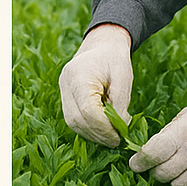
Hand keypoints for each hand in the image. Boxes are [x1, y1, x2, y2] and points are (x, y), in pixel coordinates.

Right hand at [59, 24, 132, 146]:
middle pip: (77, 120)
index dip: (104, 127)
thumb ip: (120, 102)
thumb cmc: (114, 59)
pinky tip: (103, 130)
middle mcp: (65, 85)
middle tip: (117, 141)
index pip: (88, 110)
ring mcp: (63, 92)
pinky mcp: (65, 98)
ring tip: (112, 137)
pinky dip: (88, 128)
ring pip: (73, 123)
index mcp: (78, 76)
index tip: (120, 135)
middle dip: (98, 134)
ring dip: (93, 134)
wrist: (102, 45)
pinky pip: (74, 119)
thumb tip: (119, 128)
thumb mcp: (123, 76)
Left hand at [129, 91, 186, 185]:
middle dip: (155, 171)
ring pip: (177, 185)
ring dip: (173, 179)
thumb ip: (165, 136)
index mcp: (181, 133)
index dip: (139, 162)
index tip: (135, 165)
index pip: (152, 154)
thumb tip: (144, 155)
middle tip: (158, 165)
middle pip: (162, 174)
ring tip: (178, 167)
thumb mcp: (183, 117)